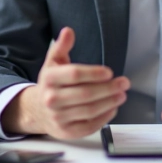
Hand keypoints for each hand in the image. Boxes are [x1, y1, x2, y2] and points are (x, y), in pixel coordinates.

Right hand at [2, 27, 129, 138]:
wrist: (37, 110)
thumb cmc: (51, 84)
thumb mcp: (53, 62)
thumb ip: (62, 46)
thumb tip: (68, 31)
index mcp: (49, 78)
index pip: (74, 75)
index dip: (94, 73)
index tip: (110, 72)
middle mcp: (51, 99)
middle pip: (85, 94)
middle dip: (108, 88)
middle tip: (124, 83)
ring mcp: (58, 117)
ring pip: (89, 111)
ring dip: (109, 102)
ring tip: (122, 95)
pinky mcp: (67, 131)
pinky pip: (89, 126)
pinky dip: (104, 117)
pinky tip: (113, 108)